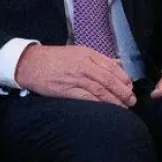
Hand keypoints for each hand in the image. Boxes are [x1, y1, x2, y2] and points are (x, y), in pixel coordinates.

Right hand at [15, 45, 135, 106]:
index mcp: (89, 54)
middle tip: (131, 101)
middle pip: (109, 79)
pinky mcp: (66, 90)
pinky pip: (87, 98)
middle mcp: (84, 65)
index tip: (130, 87)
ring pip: (100, 90)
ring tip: (123, 107)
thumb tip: (119, 63)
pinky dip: (99, 104)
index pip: (113, 67)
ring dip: (114, 100)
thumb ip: (99, 59)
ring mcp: (75, 77)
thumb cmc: (55, 58)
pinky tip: (107, 109)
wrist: (29, 63)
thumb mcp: (78, 52)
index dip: (124, 78)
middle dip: (123, 91)